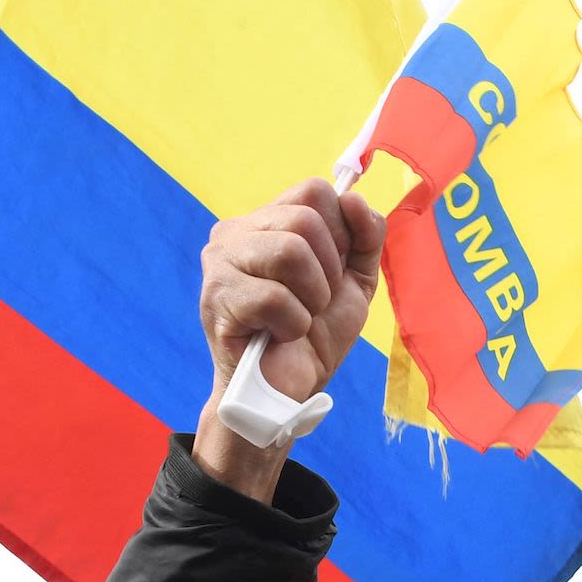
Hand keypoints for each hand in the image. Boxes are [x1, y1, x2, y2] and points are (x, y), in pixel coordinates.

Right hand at [197, 179, 383, 403]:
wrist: (288, 390)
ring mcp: (220, 262)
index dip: (341, 232)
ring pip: (289, 251)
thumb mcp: (354, 279)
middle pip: (305, 218)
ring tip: (298, 318)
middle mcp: (236, 231)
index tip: (334, 271)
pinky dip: (293, 325)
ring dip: (312, 297)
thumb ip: (366, 235)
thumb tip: (354, 198)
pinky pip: (275, 297)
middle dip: (328, 271)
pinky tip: (280, 336)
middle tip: (314, 302)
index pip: (315, 190)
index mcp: (268, 220)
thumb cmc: (315, 335)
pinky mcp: (216, 297)